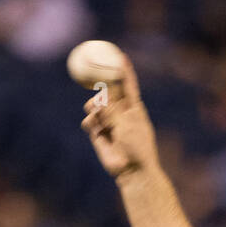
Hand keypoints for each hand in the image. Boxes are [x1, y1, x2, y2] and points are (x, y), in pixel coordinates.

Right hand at [80, 56, 158, 180]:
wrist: (132, 171)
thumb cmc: (136, 147)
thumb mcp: (126, 123)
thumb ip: (112, 107)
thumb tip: (100, 93)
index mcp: (133, 107)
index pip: (127, 84)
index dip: (123, 70)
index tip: (120, 55)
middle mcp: (120, 112)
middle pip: (107, 91)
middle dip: (101, 88)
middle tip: (99, 86)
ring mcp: (109, 122)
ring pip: (95, 104)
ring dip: (94, 106)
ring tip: (97, 114)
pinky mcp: (98, 133)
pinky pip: (89, 120)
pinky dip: (90, 122)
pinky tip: (94, 127)